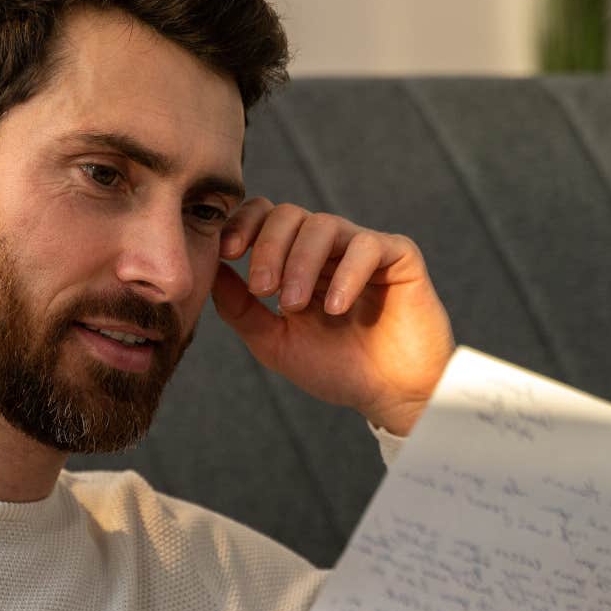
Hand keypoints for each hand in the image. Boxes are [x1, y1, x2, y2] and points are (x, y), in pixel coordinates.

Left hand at [210, 199, 454, 435]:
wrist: (389, 396)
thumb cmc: (335, 368)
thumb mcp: (274, 342)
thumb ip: (240, 309)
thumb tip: (210, 270)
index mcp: (296, 259)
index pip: (265, 217)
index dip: (243, 224)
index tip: (227, 253)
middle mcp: (329, 247)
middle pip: (289, 214)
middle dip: (268, 248)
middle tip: (262, 289)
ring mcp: (364, 248)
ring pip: (325, 224)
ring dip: (301, 262)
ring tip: (293, 305)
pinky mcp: (400, 257)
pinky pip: (369, 246)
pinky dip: (346, 274)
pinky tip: (334, 307)